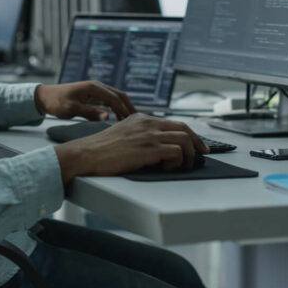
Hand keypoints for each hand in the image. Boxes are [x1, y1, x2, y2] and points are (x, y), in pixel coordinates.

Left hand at [34, 81, 135, 120]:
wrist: (45, 97)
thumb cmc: (57, 102)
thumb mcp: (72, 109)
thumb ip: (90, 113)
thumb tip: (108, 117)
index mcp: (93, 88)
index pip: (114, 98)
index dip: (124, 109)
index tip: (131, 120)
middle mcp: (97, 86)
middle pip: (119, 95)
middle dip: (128, 106)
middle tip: (137, 119)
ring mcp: (95, 90)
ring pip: (115, 97)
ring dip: (123, 107)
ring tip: (130, 120)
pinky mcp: (93, 94)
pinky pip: (109, 100)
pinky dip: (116, 107)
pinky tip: (118, 117)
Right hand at [53, 113, 209, 182]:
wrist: (86, 154)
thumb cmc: (101, 150)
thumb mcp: (123, 134)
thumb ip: (139, 135)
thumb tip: (158, 147)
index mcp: (142, 118)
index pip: (174, 123)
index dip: (190, 135)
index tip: (197, 146)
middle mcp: (148, 123)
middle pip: (184, 129)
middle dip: (197, 143)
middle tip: (201, 155)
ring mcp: (148, 135)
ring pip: (184, 140)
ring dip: (188, 156)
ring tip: (182, 166)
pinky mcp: (148, 149)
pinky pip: (175, 153)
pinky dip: (177, 162)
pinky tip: (167, 168)